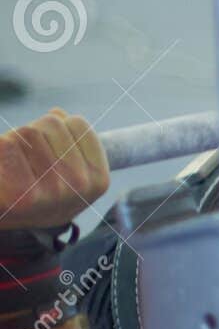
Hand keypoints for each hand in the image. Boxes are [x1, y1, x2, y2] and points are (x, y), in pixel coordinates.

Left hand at [0, 109, 108, 230]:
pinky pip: (8, 145)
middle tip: (31, 160)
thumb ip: (72, 140)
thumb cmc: (39, 187)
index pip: (78, 123)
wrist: (9, 215)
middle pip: (52, 123)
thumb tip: (58, 113)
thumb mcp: (68, 170)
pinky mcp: (23, 193)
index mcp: (99, 179)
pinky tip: (5, 170)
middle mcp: (80, 185)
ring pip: (27, 131)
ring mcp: (53, 191)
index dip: (59, 129)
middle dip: (36, 133)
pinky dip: (1, 149)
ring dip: (16, 141)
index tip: (53, 150)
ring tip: (16, 165)